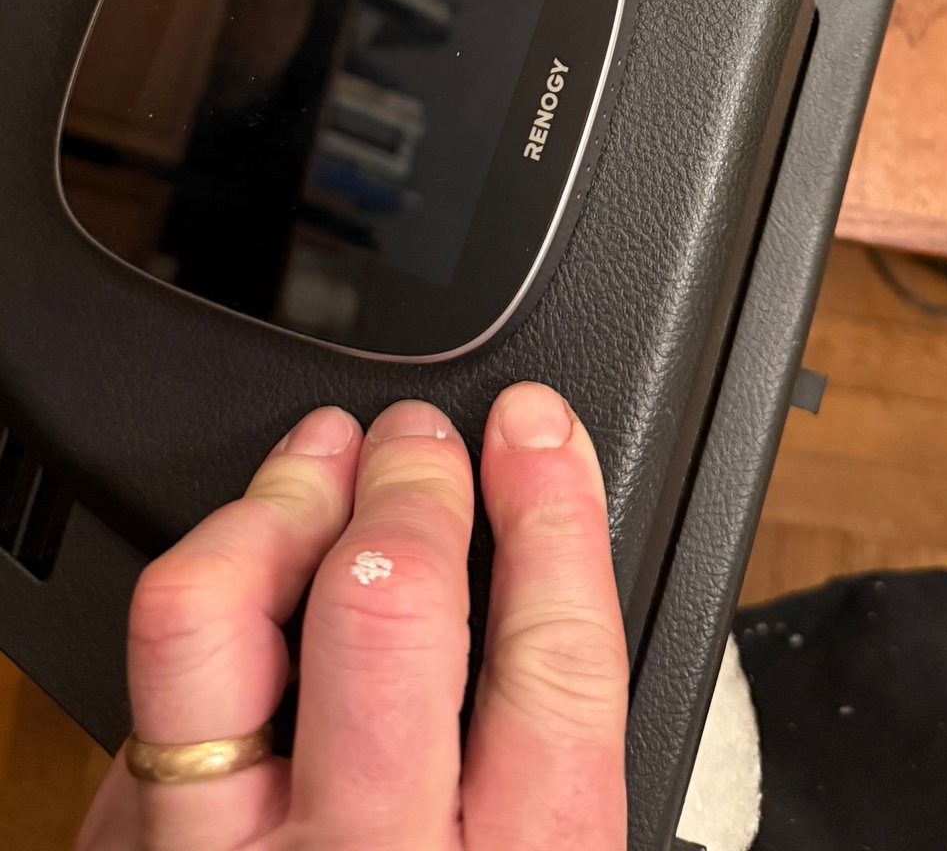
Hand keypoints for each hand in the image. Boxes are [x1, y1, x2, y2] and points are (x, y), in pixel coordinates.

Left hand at [77, 384, 626, 849]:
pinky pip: (150, 685)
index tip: (537, 433)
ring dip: (279, 504)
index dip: (551, 510)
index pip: (551, 658)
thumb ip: (538, 757)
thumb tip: (541, 567)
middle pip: (385, 609)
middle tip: (425, 444)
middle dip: (412, 485)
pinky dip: (207, 590)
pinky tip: (251, 558)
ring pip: (212, 615)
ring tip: (323, 460)